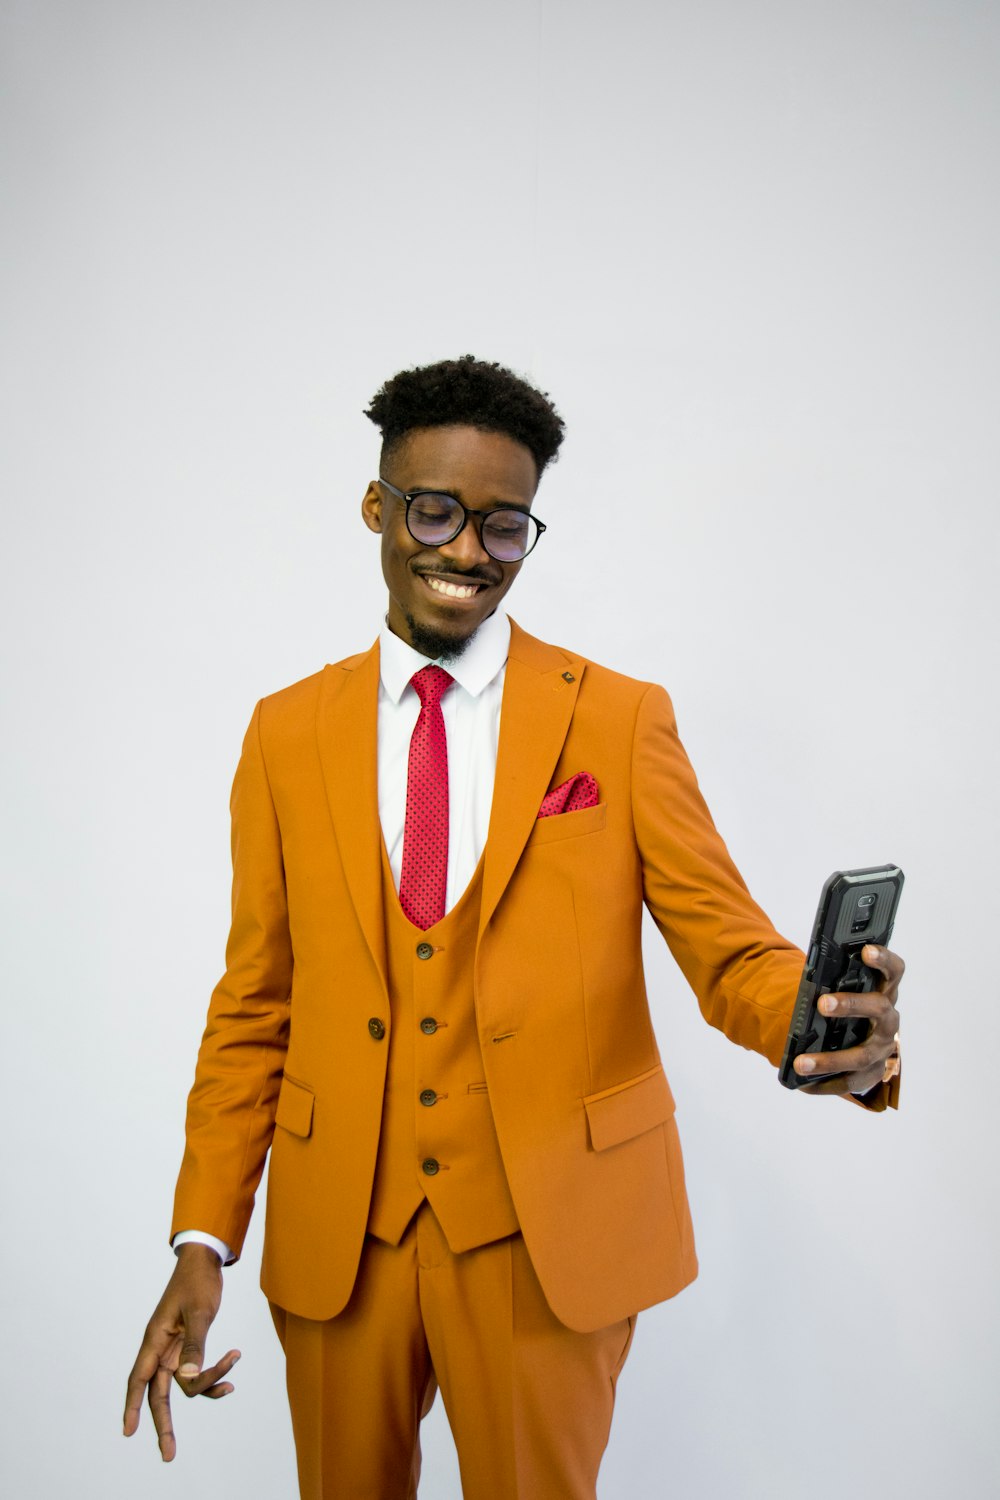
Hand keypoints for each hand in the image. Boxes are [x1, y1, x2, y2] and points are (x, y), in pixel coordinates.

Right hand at [123, 1243, 240, 1461]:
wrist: (205, 1261)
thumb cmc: (197, 1281)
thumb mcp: (199, 1312)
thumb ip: (194, 1345)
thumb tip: (187, 1378)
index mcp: (155, 1339)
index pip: (138, 1379)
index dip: (132, 1406)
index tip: (128, 1432)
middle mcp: (160, 1348)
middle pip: (158, 1393)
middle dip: (164, 1424)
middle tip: (169, 1455)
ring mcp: (173, 1349)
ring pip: (183, 1384)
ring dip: (207, 1384)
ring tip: (232, 1374)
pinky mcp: (187, 1346)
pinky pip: (195, 1372)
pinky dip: (212, 1375)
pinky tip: (232, 1367)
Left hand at [793, 943, 902, 1095]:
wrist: (853, 1041)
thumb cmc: (843, 1007)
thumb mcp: (839, 991)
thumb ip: (831, 982)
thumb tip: (807, 978)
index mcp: (883, 992)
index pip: (893, 971)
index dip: (883, 959)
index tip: (865, 950)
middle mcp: (888, 1021)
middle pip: (879, 1008)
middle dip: (852, 1004)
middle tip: (822, 1003)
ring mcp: (882, 1050)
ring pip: (862, 1055)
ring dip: (830, 1059)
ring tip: (801, 1062)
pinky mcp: (872, 1074)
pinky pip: (850, 1082)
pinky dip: (825, 1083)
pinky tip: (803, 1083)